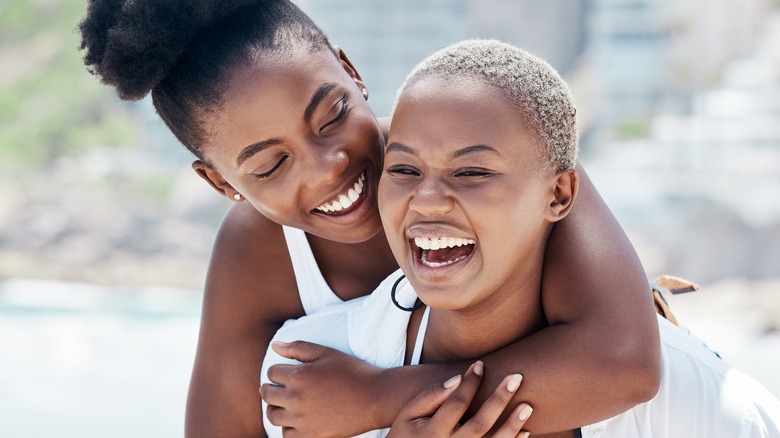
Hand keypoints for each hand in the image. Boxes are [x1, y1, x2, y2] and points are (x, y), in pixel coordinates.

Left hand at [260, 341, 382, 437]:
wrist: (375, 397)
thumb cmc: (352, 372)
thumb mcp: (326, 353)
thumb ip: (298, 348)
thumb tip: (274, 346)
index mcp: (299, 376)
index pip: (272, 372)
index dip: (277, 370)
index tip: (284, 372)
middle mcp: (296, 399)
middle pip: (267, 394)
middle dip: (270, 387)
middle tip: (279, 387)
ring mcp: (302, 420)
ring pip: (273, 416)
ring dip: (275, 407)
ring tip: (285, 403)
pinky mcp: (311, 436)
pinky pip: (286, 434)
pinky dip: (287, 427)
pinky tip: (296, 419)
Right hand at [388, 361, 531, 437]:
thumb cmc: (406, 432)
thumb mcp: (408, 412)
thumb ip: (431, 396)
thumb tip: (457, 379)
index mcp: (432, 432)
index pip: (457, 403)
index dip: (470, 382)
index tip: (480, 365)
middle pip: (480, 423)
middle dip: (500, 399)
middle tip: (517, 377)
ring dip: (512, 425)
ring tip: (528, 405)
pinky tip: (526, 431)